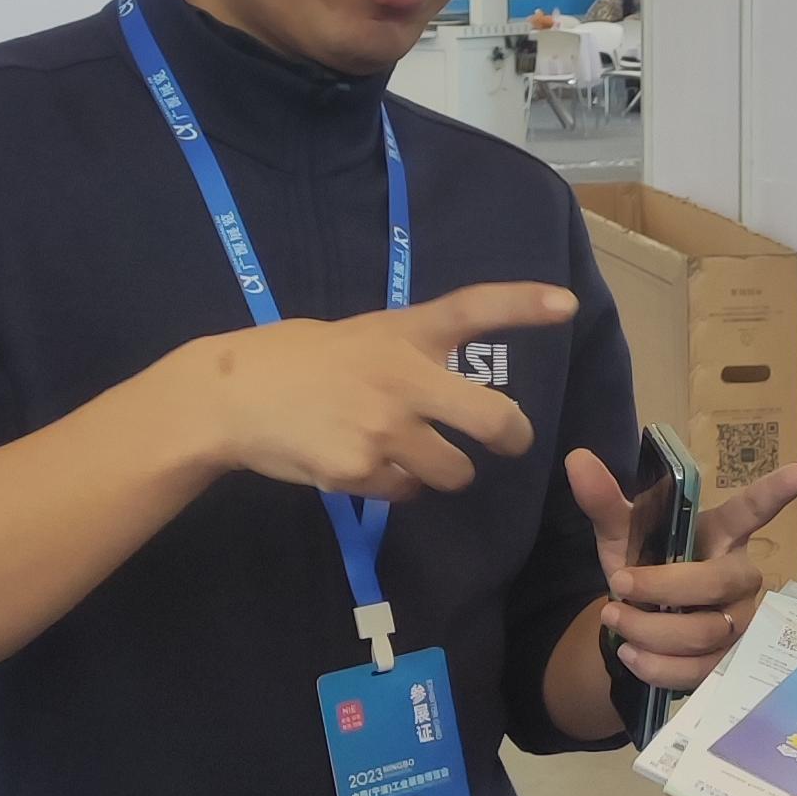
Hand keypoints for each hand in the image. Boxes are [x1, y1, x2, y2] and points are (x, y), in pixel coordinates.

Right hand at [192, 283, 576, 500]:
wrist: (229, 398)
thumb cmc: (295, 360)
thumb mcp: (359, 335)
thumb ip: (407, 355)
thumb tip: (448, 389)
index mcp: (403, 333)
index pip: (473, 308)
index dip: (524, 304)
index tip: (566, 303)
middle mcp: (405, 378)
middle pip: (496, 420)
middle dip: (511, 438)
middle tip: (507, 442)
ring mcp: (386, 429)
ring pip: (455, 472)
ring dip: (443, 471)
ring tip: (405, 453)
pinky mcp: (363, 472)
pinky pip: (406, 492)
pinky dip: (396, 487)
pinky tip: (360, 464)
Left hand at [565, 449, 796, 692]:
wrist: (638, 627)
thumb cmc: (644, 570)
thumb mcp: (621, 536)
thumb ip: (604, 502)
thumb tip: (577, 461)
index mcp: (721, 535)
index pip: (751, 510)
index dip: (775, 494)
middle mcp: (740, 577)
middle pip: (718, 582)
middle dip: (663, 587)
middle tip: (618, 587)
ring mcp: (740, 622)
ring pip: (706, 632)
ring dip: (650, 630)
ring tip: (614, 621)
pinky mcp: (728, 662)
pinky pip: (699, 670)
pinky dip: (658, 666)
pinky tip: (631, 655)